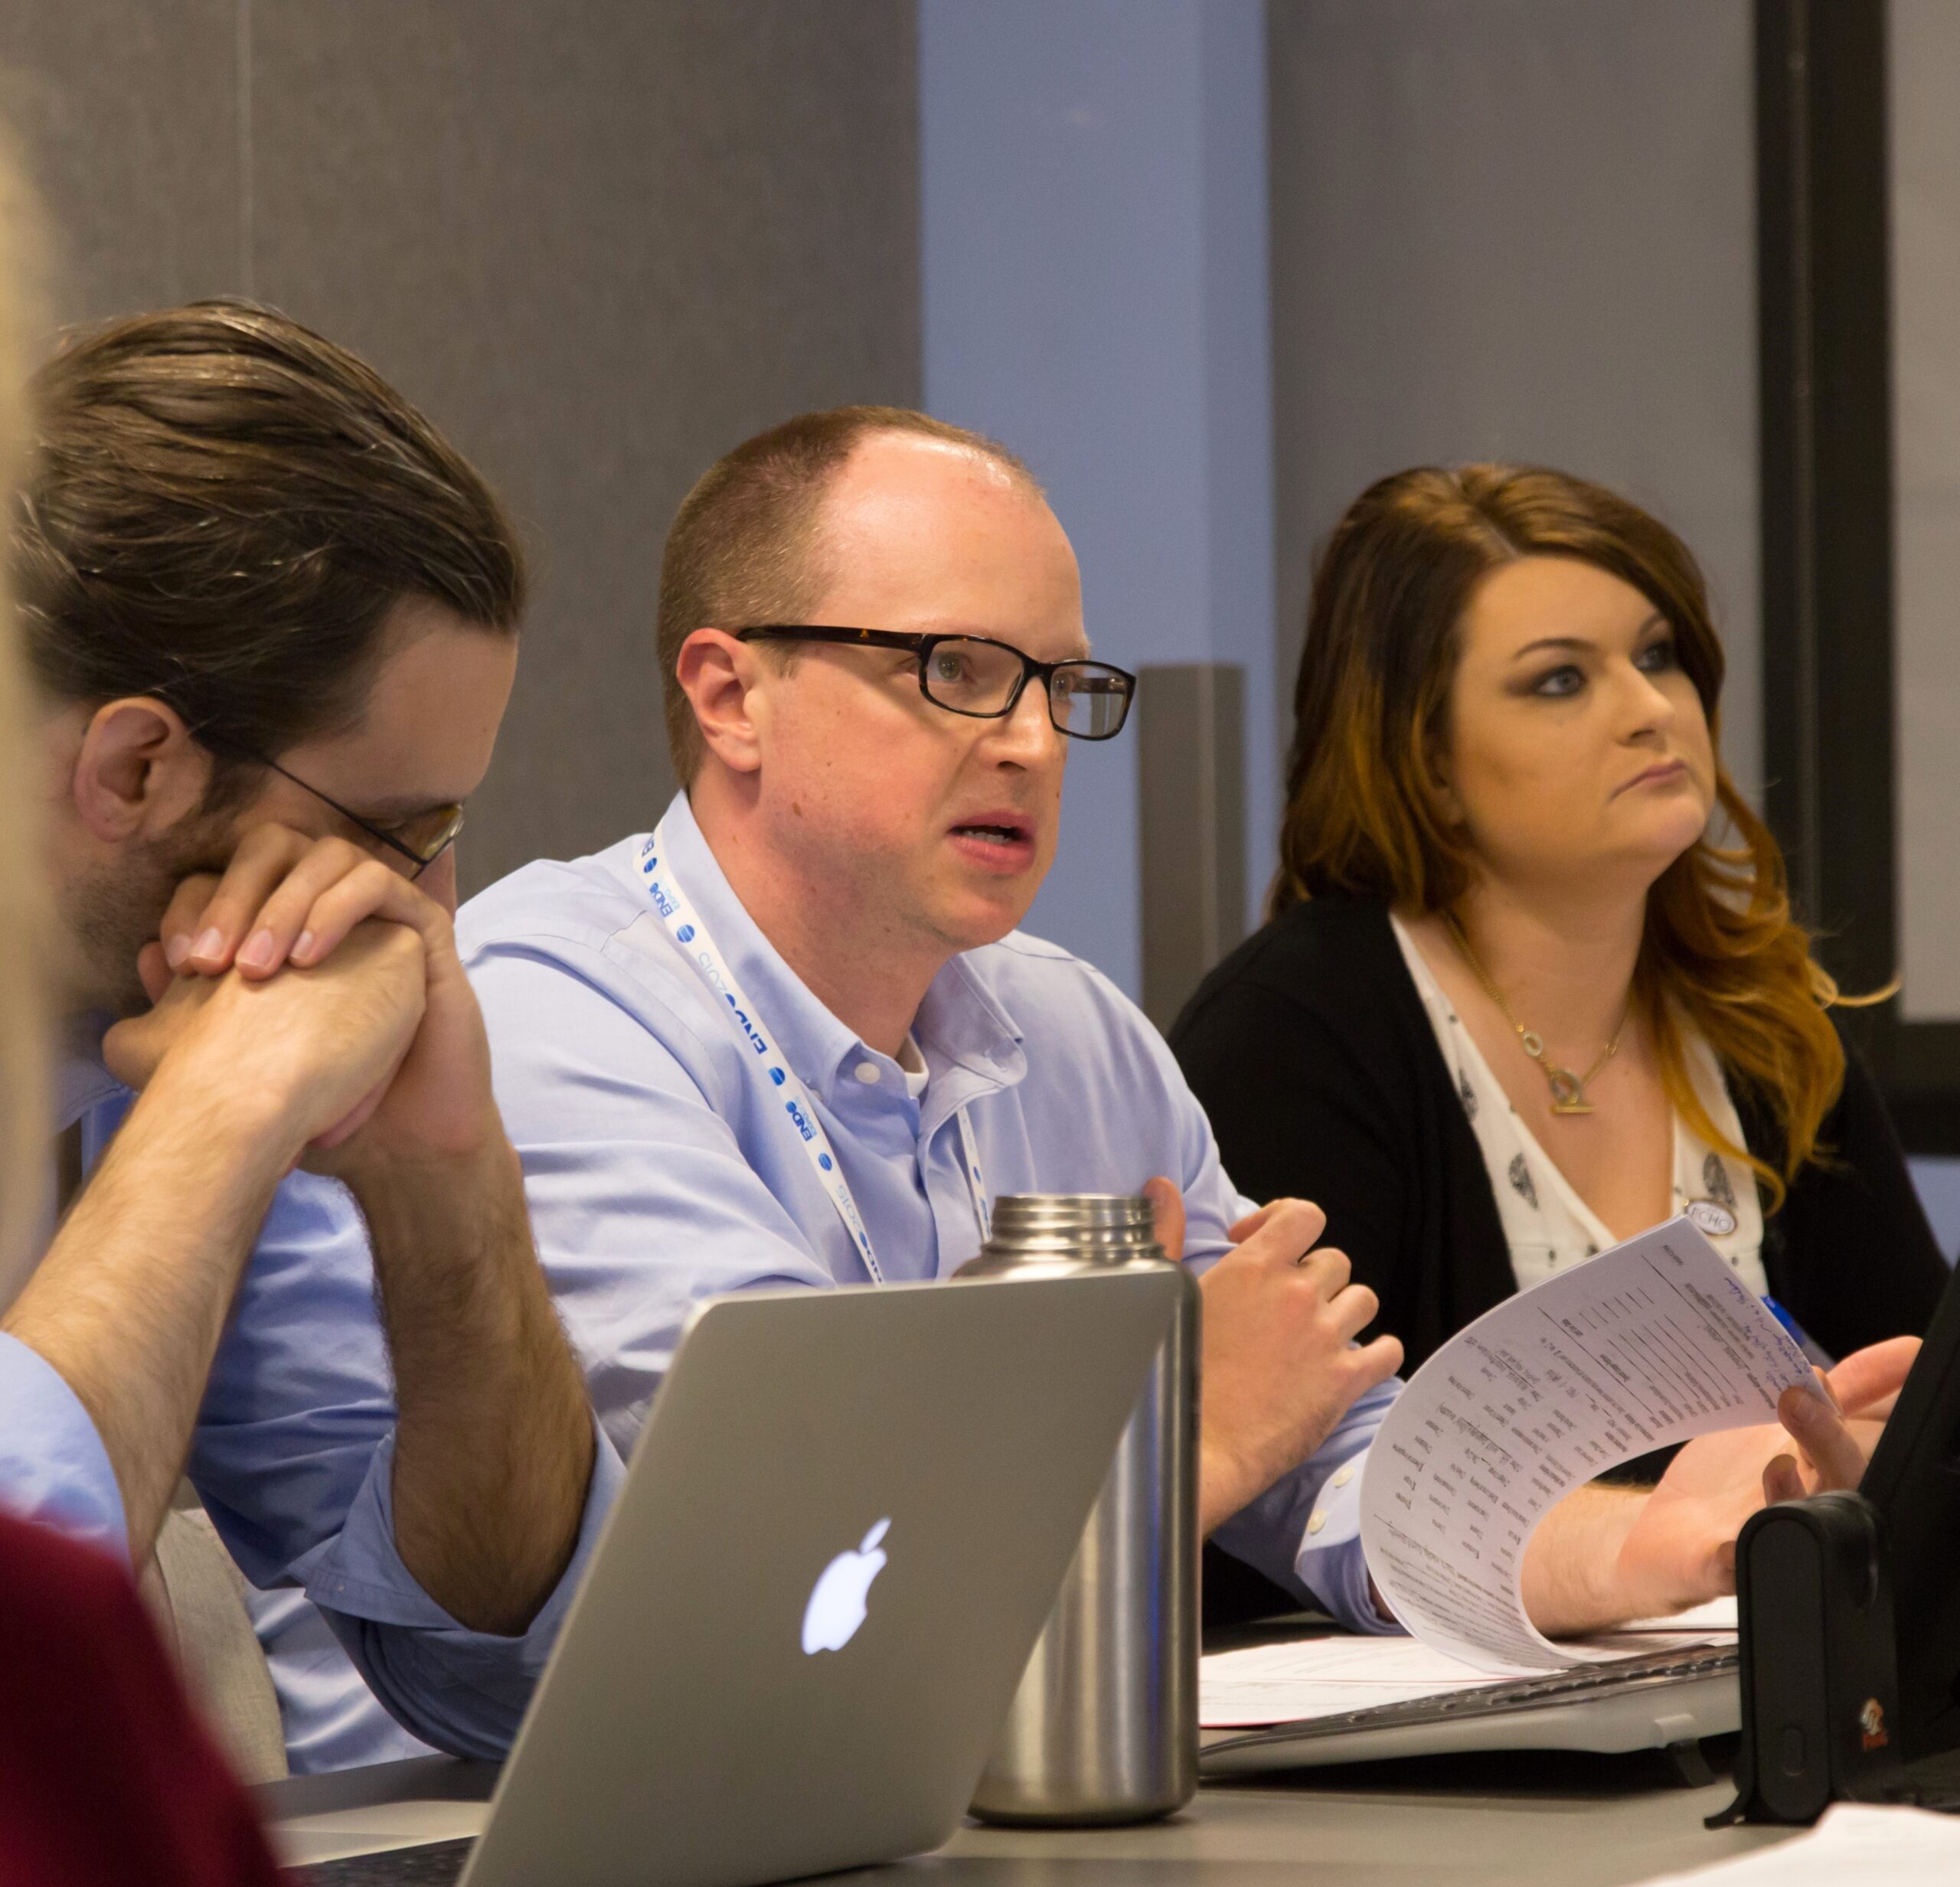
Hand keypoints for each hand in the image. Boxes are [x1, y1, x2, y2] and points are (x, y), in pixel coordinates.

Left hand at [147, 824, 500, 1174]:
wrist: (395, 1137)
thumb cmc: (319, 1100)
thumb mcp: (240, 1053)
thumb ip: (188, 1008)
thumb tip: (148, 956)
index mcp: (286, 922)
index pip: (231, 873)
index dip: (195, 906)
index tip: (178, 965)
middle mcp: (332, 904)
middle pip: (275, 846)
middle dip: (235, 895)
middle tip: (212, 963)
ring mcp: (381, 912)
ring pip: (329, 854)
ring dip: (285, 904)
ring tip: (260, 969)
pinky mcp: (424, 925)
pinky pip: (379, 882)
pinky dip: (337, 908)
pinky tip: (310, 959)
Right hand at [1145, 1179, 1402, 1534]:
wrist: (1198, 1446)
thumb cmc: (1175, 1374)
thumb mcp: (1167, 1293)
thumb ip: (1168, 1233)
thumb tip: (1162, 1187)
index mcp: (1255, 1267)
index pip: (1303, 1215)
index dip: (1287, 1220)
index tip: (1264, 1240)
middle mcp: (1299, 1294)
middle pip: (1333, 1259)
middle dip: (1312, 1276)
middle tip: (1284, 1302)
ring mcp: (1327, 1337)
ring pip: (1363, 1298)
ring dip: (1343, 1309)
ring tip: (1317, 1331)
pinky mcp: (1345, 1381)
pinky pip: (1387, 1351)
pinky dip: (1378, 1353)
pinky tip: (1358, 1361)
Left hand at [1611, 1337, 1918, 1617]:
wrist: (1660, 1533)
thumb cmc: (1718, 1478)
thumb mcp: (1757, 1420)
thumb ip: (1799, 1389)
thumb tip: (1822, 1353)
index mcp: (1815, 1459)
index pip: (1866, 1427)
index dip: (1883, 1391)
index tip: (1900, 1356)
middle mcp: (1802, 1499)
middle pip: (1843, 1477)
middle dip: (1831, 1439)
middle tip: (1799, 1397)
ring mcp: (1763, 1533)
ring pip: (1802, 1524)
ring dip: (1793, 1492)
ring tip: (1776, 1463)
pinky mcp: (1718, 1564)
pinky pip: (1728, 1568)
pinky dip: (1730, 1557)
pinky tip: (1726, 1545)